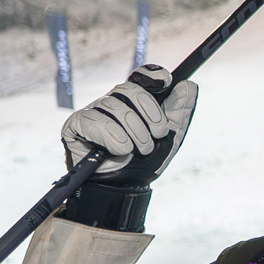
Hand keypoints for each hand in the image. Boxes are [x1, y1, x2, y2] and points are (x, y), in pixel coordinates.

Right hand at [60, 65, 196, 184]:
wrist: (123, 188)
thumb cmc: (145, 161)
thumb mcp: (170, 137)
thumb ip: (180, 111)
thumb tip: (188, 84)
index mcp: (135, 101)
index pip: (141, 75)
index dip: (153, 75)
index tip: (165, 83)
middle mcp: (113, 101)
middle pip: (130, 89)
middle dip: (149, 115)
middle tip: (158, 135)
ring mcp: (93, 111)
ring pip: (113, 106)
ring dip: (133, 132)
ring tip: (137, 150)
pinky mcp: (75, 125)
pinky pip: (94, 121)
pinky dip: (112, 137)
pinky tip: (119, 151)